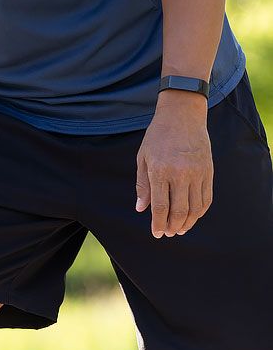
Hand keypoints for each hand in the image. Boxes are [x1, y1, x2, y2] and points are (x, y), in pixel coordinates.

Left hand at [135, 94, 212, 237]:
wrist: (182, 115)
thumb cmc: (158, 136)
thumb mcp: (143, 157)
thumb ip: (142, 185)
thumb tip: (141, 209)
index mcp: (160, 171)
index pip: (160, 206)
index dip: (158, 223)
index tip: (156, 233)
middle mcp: (180, 174)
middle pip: (179, 211)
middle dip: (172, 227)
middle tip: (168, 234)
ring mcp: (197, 173)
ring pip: (195, 208)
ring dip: (188, 223)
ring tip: (180, 230)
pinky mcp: (208, 171)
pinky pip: (206, 198)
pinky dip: (200, 211)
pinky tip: (193, 217)